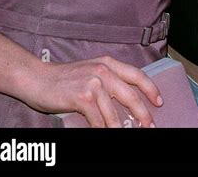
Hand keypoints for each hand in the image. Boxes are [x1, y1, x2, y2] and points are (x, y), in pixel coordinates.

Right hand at [25, 54, 162, 127]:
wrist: (37, 79)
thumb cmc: (64, 78)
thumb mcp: (90, 71)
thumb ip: (108, 80)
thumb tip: (127, 101)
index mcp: (108, 63)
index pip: (136, 75)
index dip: (150, 89)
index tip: (159, 101)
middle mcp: (103, 70)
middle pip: (131, 95)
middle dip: (142, 114)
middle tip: (149, 126)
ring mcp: (93, 83)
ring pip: (114, 113)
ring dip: (121, 129)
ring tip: (126, 135)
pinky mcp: (82, 97)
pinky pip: (98, 121)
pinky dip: (103, 130)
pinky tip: (104, 133)